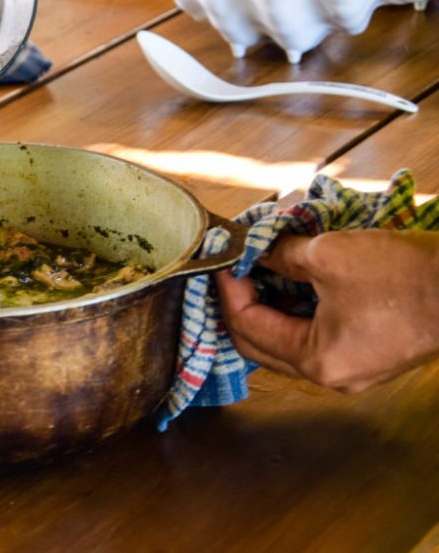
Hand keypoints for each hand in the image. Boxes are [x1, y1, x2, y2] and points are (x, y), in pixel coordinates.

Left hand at [214, 229, 438, 392]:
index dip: (228, 290)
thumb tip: (255, 250)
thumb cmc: (404, 275)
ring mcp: (354, 370)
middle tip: (234, 268)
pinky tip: (294, 282)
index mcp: (316, 360)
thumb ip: (281, 256)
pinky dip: (300, 312)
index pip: (248, 326)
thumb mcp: (329, 255)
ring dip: (271, 307)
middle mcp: (331, 376)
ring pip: (290, 342)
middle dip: (242, 304)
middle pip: (262, 343)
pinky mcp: (371, 356)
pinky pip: (318, 338)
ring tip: (261, 270)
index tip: (223, 259)